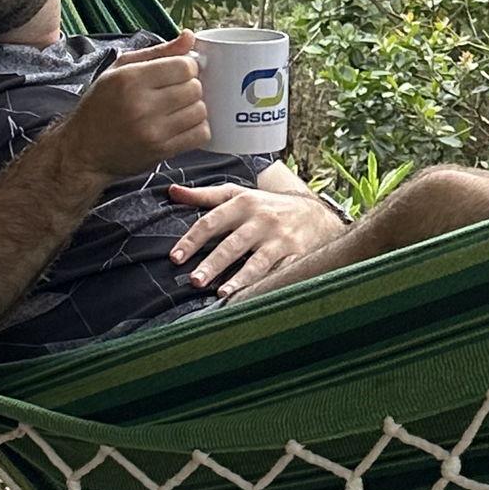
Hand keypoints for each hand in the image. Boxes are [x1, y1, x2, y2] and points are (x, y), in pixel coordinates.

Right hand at [59, 33, 208, 181]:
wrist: (84, 150)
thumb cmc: (101, 106)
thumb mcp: (120, 70)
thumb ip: (158, 51)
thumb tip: (189, 36)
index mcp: (130, 79)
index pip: (184, 66)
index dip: (188, 66)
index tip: (180, 72)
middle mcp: (141, 105)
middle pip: (194, 88)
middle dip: (191, 87)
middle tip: (177, 92)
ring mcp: (152, 131)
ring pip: (200, 111)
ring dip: (194, 108)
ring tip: (178, 109)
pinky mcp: (160, 151)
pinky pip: (200, 135)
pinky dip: (198, 129)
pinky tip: (183, 126)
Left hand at [168, 181, 346, 297]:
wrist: (315, 213)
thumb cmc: (268, 206)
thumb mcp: (238, 194)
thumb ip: (205, 196)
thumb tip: (172, 191)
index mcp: (244, 203)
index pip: (212, 221)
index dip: (192, 240)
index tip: (176, 257)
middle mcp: (262, 220)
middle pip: (232, 244)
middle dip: (213, 263)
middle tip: (194, 281)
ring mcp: (280, 240)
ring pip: (257, 262)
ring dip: (239, 279)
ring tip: (222, 293)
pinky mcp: (296, 256)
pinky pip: (279, 274)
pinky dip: (267, 286)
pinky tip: (254, 298)